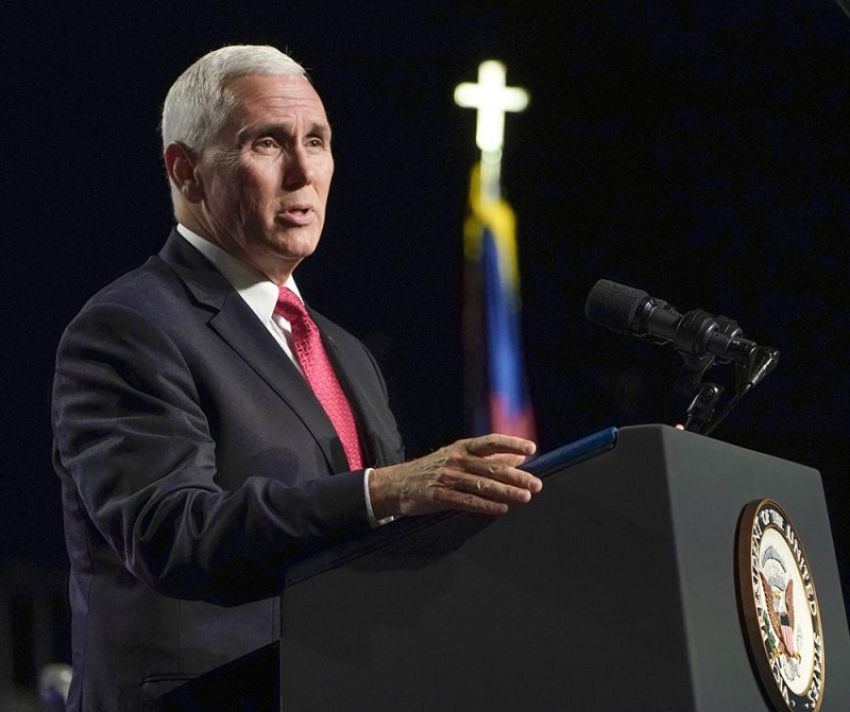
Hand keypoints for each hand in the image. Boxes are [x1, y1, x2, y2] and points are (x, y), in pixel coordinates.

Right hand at [369, 434, 540, 519]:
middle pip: (491, 466)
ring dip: (505, 492)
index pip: (491, 442)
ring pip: (481, 485)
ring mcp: (447, 477)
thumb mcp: (459, 457)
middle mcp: (456, 460)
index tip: (531, 449)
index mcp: (463, 447)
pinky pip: (466, 501)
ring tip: (524, 497)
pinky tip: (500, 509)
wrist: (398, 483)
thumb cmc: (433, 469)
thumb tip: (519, 456)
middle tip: (536, 484)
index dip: (511, 444)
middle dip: (516, 476)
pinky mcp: (438, 495)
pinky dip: (485, 506)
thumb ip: (489, 458)